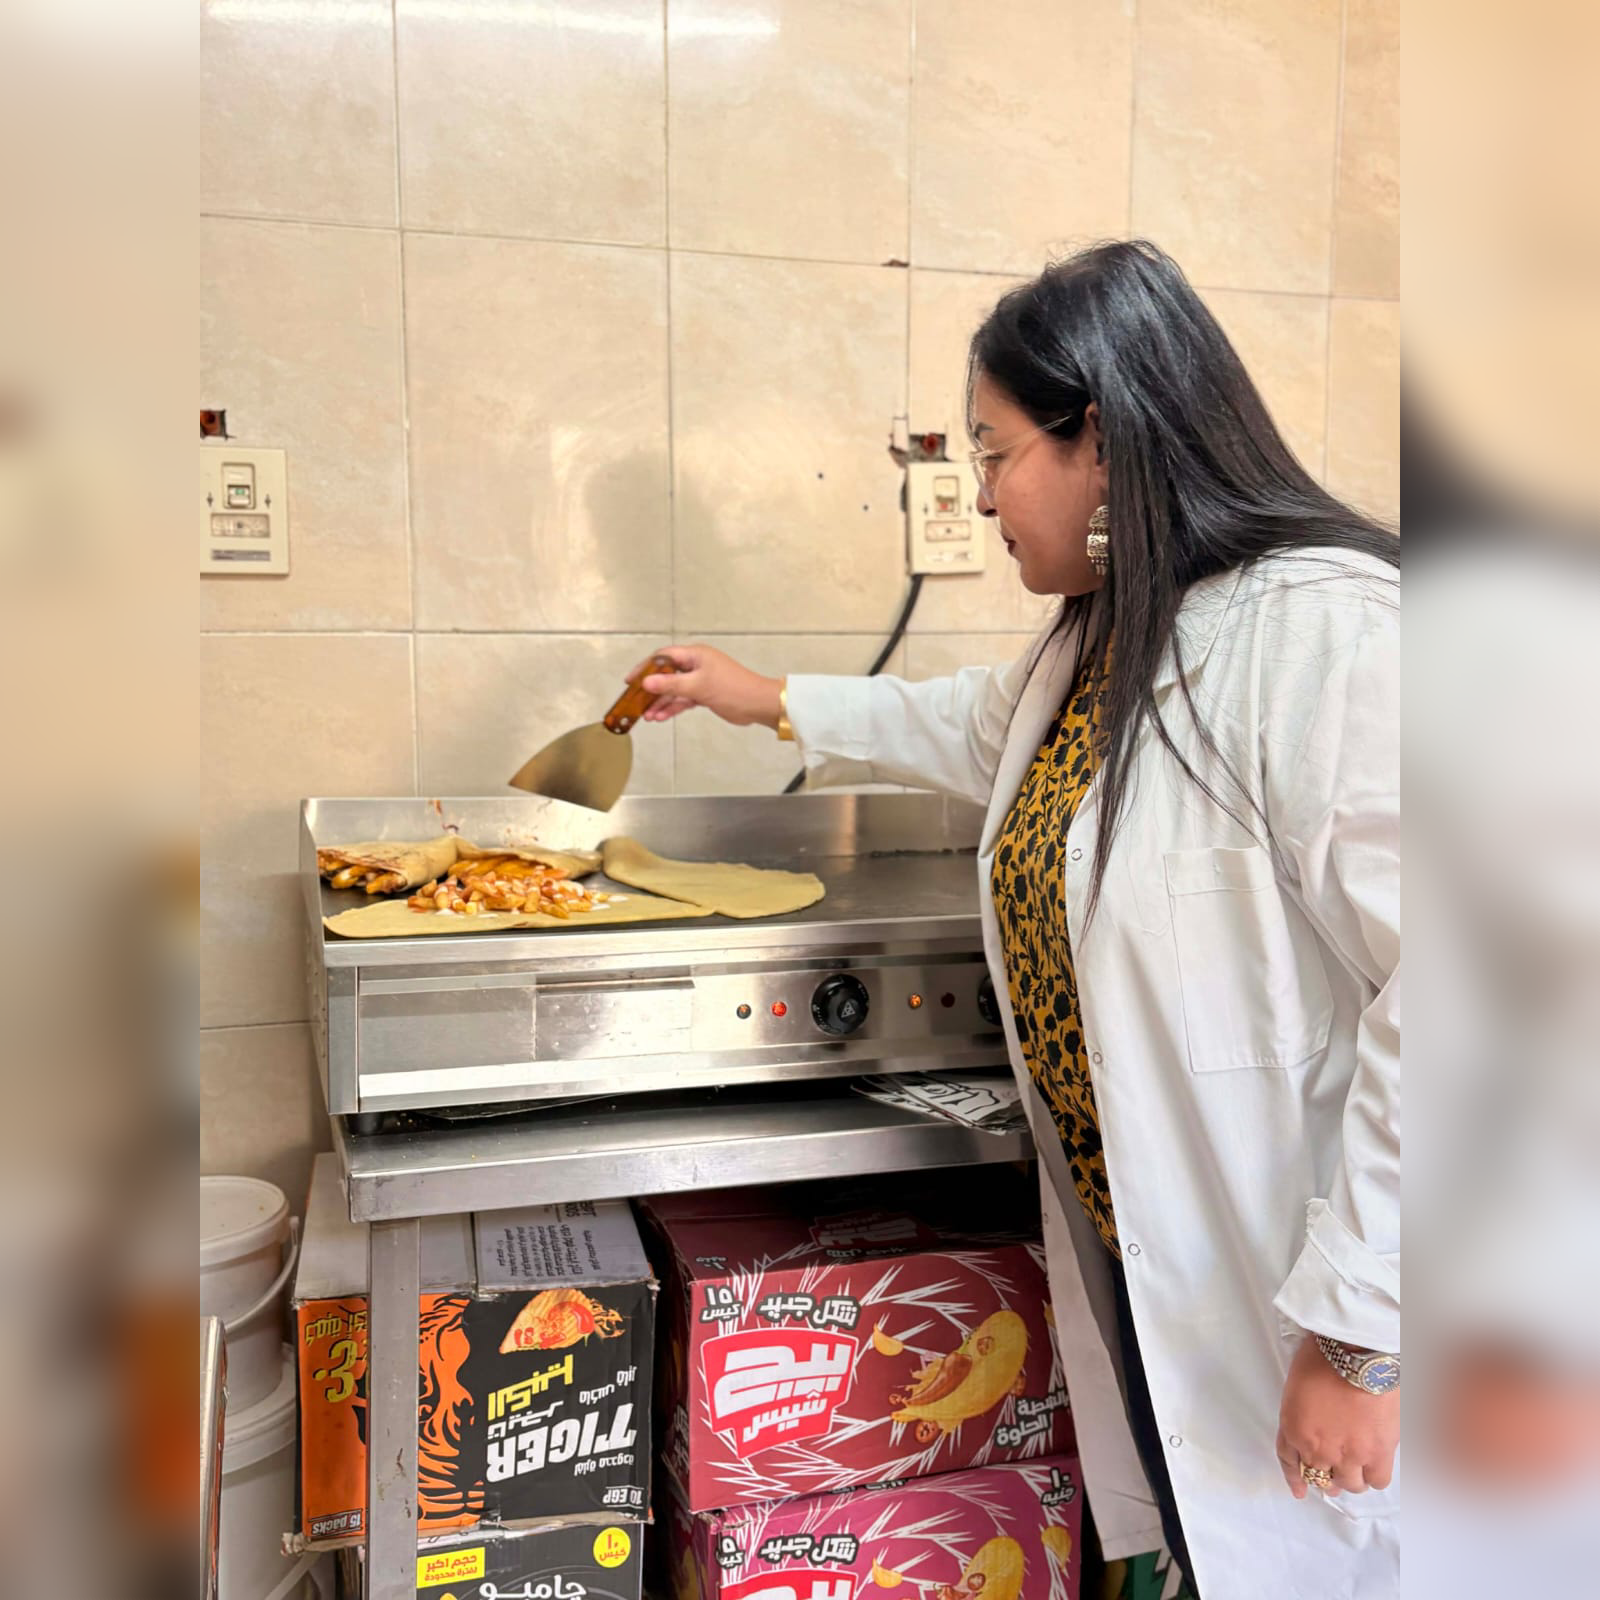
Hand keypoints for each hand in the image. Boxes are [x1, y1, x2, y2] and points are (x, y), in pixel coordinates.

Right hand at [627, 644, 783, 729]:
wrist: (758, 704)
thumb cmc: (731, 689)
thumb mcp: (699, 686)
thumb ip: (671, 684)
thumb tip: (647, 682)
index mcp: (695, 655)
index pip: (663, 657)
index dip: (645, 668)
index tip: (631, 681)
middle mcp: (696, 665)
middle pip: (666, 675)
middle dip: (651, 689)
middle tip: (635, 702)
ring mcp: (700, 680)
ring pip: (674, 690)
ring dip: (661, 702)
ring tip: (647, 716)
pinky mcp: (704, 694)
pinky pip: (683, 700)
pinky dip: (673, 708)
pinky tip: (660, 717)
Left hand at [1276, 1333, 1399, 1497]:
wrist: (1356, 1354)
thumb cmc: (1322, 1358)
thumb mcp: (1296, 1386)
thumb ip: (1299, 1414)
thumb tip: (1310, 1426)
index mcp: (1293, 1429)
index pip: (1289, 1462)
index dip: (1294, 1478)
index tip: (1299, 1490)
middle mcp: (1318, 1449)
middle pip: (1320, 1478)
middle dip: (1325, 1477)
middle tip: (1333, 1476)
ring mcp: (1349, 1454)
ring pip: (1349, 1484)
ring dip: (1350, 1478)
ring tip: (1357, 1469)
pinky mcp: (1379, 1453)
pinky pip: (1377, 1480)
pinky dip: (1374, 1476)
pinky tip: (1374, 1467)